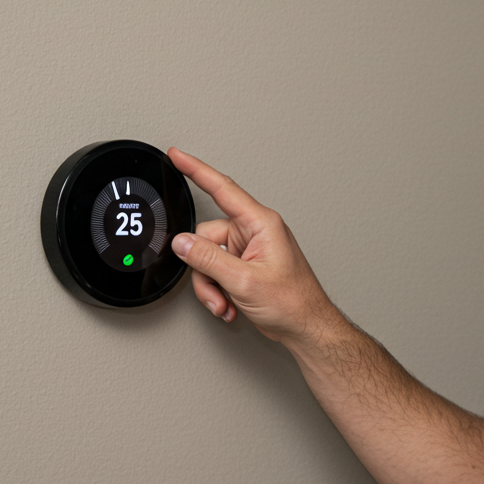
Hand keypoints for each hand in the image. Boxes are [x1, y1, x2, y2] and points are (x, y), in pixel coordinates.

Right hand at [167, 148, 340, 344]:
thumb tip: (182, 243)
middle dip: (205, 270)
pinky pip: (218, 271)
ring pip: (208, 259)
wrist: (306, 327)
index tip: (177, 155)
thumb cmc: (292, 302)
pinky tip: (231, 304)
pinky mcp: (246, 265)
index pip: (222, 189)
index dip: (196, 170)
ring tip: (227, 302)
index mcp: (261, 223)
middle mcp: (255, 232)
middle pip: (207, 237)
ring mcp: (250, 249)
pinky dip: (219, 290)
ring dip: (212, 286)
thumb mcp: (242, 280)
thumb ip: (208, 259)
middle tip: (217, 291)